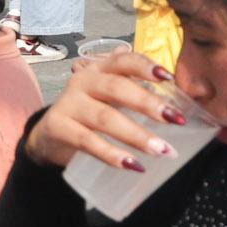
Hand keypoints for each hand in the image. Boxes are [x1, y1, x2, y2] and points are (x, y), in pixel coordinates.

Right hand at [23, 49, 183, 174]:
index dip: (145, 67)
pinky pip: (88, 142)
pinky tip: (133, 165)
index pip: (123, 61)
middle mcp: (82, 82)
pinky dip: (112, 155)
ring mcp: (69, 104)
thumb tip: (177, 89)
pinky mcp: (59, 128)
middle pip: (116, 88)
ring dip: (137, 135)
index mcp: (99, 69)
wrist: (49, 134)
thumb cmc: (89, 112)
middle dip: (148, 103)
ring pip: (106, 118)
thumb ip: (135, 88)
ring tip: (162, 150)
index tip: (169, 77)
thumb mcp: (108, 95)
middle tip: (176, 119)